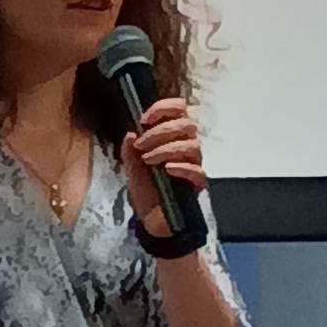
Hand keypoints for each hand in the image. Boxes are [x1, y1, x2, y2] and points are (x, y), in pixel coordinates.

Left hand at [120, 97, 208, 234]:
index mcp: (172, 136)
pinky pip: (197, 171)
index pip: (179, 110)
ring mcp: (193, 164)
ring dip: (167, 149)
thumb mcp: (131, 168)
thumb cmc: (146, 189)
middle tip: (141, 146)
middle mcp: (186, 146)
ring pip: (192, 145)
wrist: (150, 218)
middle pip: (186, 125)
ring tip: (148, 160)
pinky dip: (182, 168)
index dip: (164, 108)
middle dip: (160, 131)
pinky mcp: (197, 184)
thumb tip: (130, 133)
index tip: (144, 119)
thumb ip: (129, 151)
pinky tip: (167, 170)